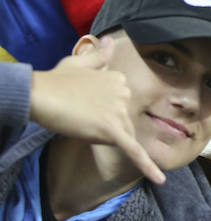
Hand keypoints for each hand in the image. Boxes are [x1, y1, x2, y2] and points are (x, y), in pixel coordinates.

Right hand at [29, 37, 164, 184]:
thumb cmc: (55, 80)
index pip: (119, 106)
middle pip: (123, 122)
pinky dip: (148, 167)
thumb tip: (111, 39)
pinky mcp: (112, 130)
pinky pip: (133, 151)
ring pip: (122, 136)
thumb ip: (100, 56)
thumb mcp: (79, 62)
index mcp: (119, 80)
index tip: (82, 105)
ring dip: (104, 137)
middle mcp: (124, 94)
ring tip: (80, 124)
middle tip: (78, 116)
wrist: (40, 94)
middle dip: (104, 126)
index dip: (101, 111)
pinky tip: (160, 181)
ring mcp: (119, 112)